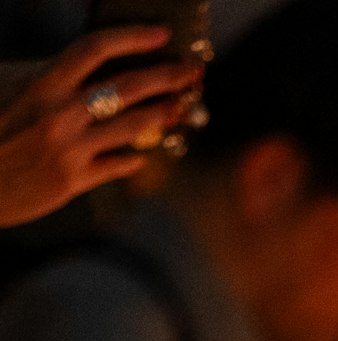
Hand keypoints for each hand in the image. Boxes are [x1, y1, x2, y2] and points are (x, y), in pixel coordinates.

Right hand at [0, 28, 201, 224]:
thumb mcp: (11, 87)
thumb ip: (50, 76)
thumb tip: (90, 64)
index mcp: (43, 84)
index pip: (95, 50)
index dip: (132, 38)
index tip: (161, 34)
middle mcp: (61, 116)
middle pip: (127, 89)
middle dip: (167, 77)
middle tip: (193, 72)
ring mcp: (70, 151)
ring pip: (132, 129)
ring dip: (164, 115)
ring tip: (183, 106)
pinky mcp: (72, 182)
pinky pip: (116, 166)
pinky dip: (135, 157)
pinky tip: (146, 152)